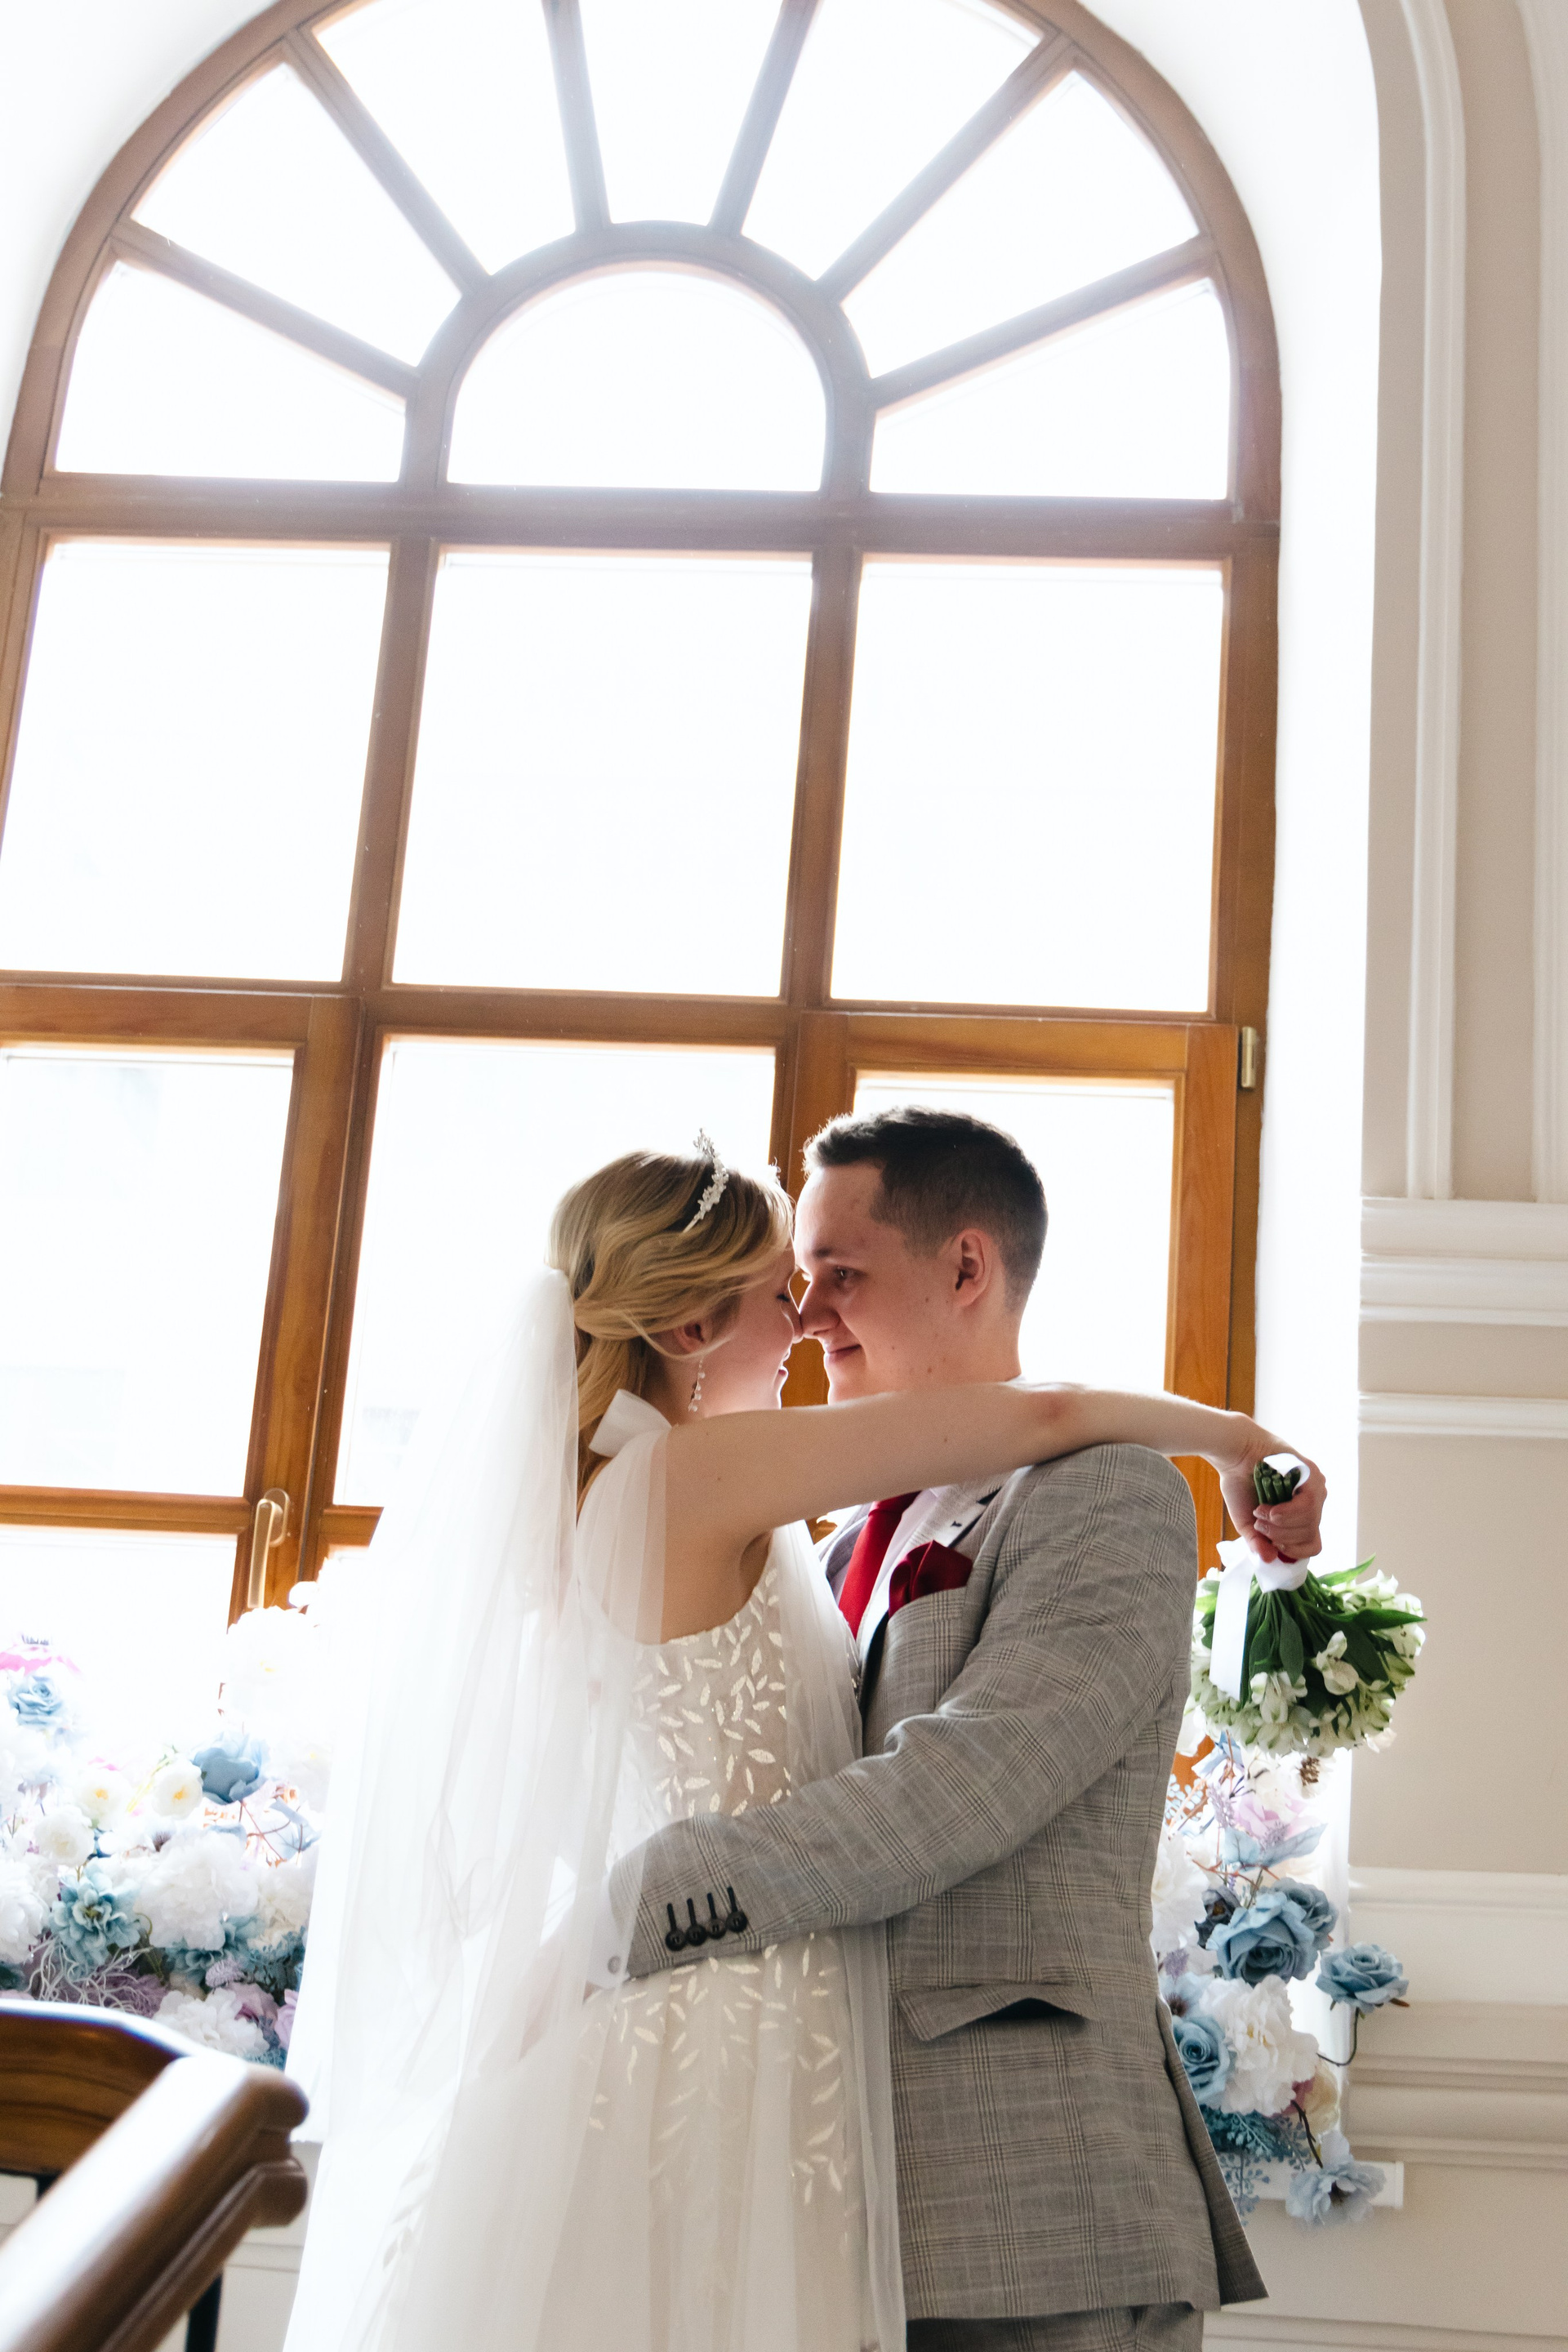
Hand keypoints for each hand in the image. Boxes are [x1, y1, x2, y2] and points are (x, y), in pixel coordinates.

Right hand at [1215, 1423, 1326, 1563]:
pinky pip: (1308, 1506)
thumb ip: (1259, 1541)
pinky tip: (1270, 1509)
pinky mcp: (1312, 1474)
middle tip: (1259, 1524)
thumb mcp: (1247, 1521)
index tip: (1271, 1542)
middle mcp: (1313, 1502)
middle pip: (1310, 1535)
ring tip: (1260, 1513)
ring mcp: (1315, 1488)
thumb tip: (1269, 1560)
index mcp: (1301, 1515)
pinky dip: (1287, 1513)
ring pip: (1310, 1522)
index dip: (1293, 1549)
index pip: (1312, 1544)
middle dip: (1280, 1536)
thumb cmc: (1240, 1484)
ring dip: (1281, 1525)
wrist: (1233, 1454)